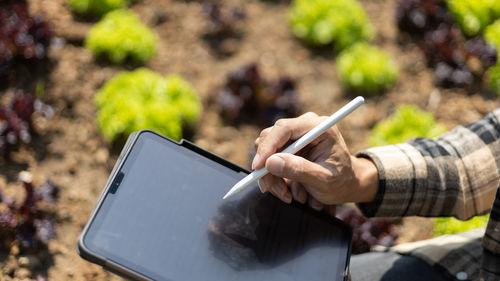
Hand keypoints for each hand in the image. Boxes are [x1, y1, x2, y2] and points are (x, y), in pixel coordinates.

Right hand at [252, 112, 377, 210]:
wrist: (347, 184)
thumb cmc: (341, 181)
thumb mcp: (323, 180)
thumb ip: (299, 170)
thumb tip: (270, 162)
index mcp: (319, 127)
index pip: (284, 128)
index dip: (268, 146)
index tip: (259, 167)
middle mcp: (305, 126)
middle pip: (271, 138)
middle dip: (267, 166)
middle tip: (269, 189)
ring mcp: (296, 135)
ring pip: (268, 151)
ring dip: (271, 175)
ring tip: (286, 195)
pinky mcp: (289, 146)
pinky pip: (270, 159)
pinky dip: (274, 176)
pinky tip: (287, 190)